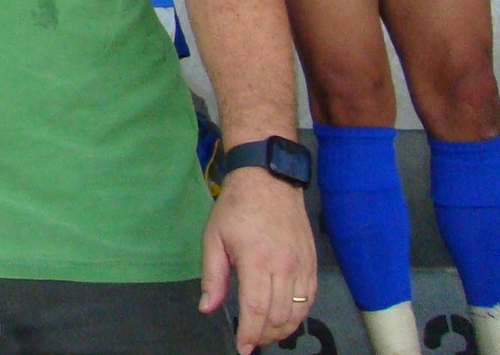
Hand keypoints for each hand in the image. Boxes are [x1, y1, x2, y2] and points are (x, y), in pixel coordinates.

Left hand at [200, 165, 315, 352]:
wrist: (268, 181)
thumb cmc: (236, 208)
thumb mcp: (213, 238)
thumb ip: (212, 276)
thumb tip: (207, 307)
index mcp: (257, 260)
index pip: (256, 308)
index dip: (249, 332)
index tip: (242, 347)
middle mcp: (284, 266)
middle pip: (278, 315)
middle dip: (263, 334)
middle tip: (250, 340)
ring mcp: (302, 266)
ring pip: (297, 312)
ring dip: (282, 329)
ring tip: (265, 333)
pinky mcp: (312, 264)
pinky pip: (309, 299)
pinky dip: (298, 315)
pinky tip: (285, 318)